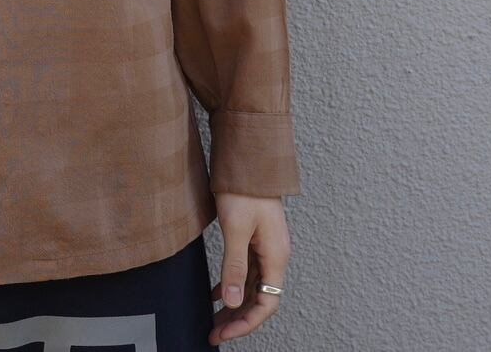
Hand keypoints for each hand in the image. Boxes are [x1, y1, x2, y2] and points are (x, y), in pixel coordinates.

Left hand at [208, 192, 290, 344]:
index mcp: (276, 256)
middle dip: (239, 319)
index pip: (266, 304)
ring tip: (214, 319)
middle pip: (260, 299)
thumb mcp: (236, 229)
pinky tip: (217, 293)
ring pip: (253, 286)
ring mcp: (266, 246)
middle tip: (214, 332)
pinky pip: (248, 270)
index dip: (246, 323)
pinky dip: (234, 284)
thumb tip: (234, 302)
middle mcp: (275, 254)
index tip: (223, 333)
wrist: (248, 157)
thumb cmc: (244, 188)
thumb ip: (235, 266)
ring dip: (235, 304)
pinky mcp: (256, 238)